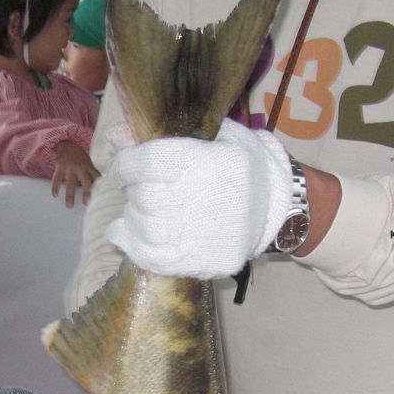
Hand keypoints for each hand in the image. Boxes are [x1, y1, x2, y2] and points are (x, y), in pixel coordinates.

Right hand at [51, 140, 100, 207]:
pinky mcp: (60, 167)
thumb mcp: (89, 164)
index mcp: (89, 167)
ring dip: (69, 194)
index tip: (101, 197)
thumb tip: (102, 188)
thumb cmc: (80, 159)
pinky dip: (55, 187)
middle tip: (86, 203)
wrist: (66, 145)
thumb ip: (93, 175)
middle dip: (86, 191)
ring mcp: (70, 168)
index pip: (96, 177)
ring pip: (70, 182)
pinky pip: (56, 178)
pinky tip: (55, 195)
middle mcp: (80, 168)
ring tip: (69, 206)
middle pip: (85, 180)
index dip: (99, 186)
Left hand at [106, 118, 291, 278]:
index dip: (126, 164)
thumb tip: (116, 136)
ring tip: (143, 208)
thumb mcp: (217, 134)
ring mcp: (195, 235)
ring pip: (143, 226)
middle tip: (139, 186)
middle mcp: (196, 199)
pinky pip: (148, 256)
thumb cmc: (243, 166)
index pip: (145, 162)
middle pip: (143, 195)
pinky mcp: (195, 261)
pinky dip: (129, 243)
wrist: (278, 209)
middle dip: (134, 189)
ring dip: (134, 215)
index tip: (126, 165)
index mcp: (201, 162)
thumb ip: (167, 131)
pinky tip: (123, 231)